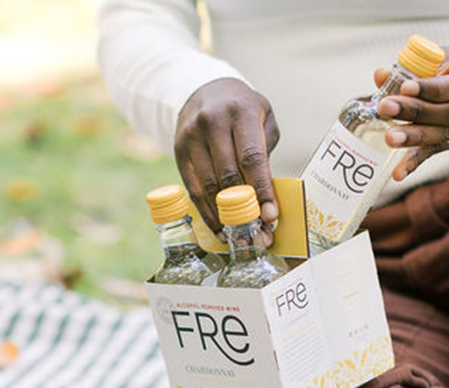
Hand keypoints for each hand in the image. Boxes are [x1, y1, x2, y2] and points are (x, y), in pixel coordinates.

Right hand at [174, 78, 280, 241]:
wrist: (204, 89)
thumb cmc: (241, 109)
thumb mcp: (262, 117)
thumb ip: (265, 151)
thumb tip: (265, 195)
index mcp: (241, 112)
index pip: (252, 157)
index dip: (261, 189)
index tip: (269, 215)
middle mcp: (214, 122)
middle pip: (229, 175)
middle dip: (244, 208)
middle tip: (257, 233)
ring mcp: (192, 136)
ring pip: (208, 185)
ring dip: (224, 215)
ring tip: (239, 236)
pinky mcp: (179, 150)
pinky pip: (192, 188)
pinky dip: (206, 211)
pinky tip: (218, 227)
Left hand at [374, 47, 448, 179]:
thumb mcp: (446, 58)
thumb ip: (416, 66)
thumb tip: (380, 75)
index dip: (432, 88)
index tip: (405, 87)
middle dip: (415, 111)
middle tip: (385, 108)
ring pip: (444, 134)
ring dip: (414, 137)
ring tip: (389, 137)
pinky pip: (437, 152)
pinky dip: (416, 162)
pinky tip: (399, 172)